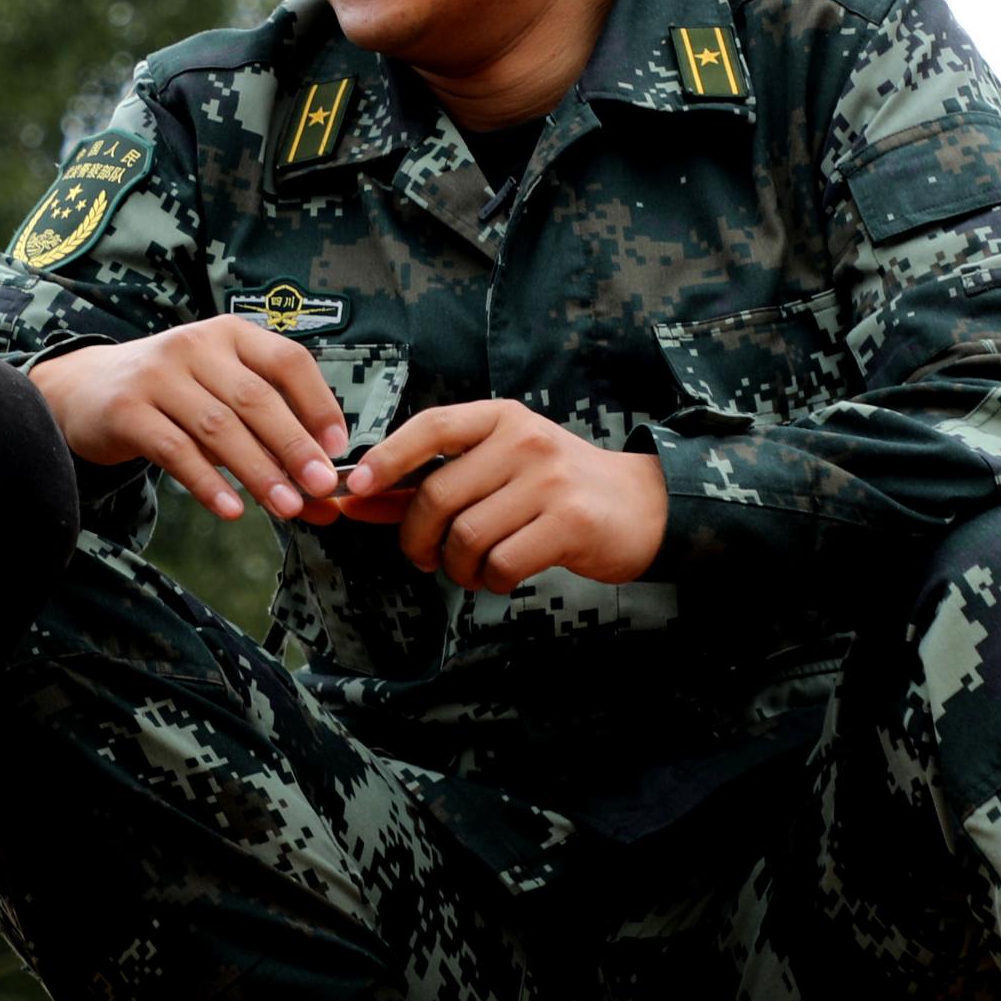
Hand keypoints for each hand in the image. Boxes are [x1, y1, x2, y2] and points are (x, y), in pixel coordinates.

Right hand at [31, 317, 350, 523]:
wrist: (84, 388)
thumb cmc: (171, 394)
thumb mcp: (218, 394)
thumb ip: (268, 434)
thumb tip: (323, 494)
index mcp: (229, 334)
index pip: (287, 360)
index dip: (318, 403)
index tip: (339, 447)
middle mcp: (194, 345)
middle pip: (255, 399)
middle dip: (294, 446)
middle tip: (322, 486)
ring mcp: (157, 375)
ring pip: (218, 427)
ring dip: (257, 471)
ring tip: (287, 507)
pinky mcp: (126, 410)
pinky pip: (175, 451)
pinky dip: (207, 483)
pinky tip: (231, 510)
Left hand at [335, 400, 667, 592]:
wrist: (641, 505)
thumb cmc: (557, 487)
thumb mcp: (497, 468)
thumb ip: (430, 480)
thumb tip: (359, 497)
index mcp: (501, 419)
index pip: (432, 426)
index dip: (387, 457)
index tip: (358, 487)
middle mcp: (524, 442)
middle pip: (438, 495)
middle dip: (418, 538)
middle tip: (425, 558)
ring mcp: (549, 481)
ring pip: (467, 535)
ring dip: (457, 567)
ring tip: (470, 571)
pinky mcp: (570, 523)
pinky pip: (502, 563)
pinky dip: (491, 581)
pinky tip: (501, 578)